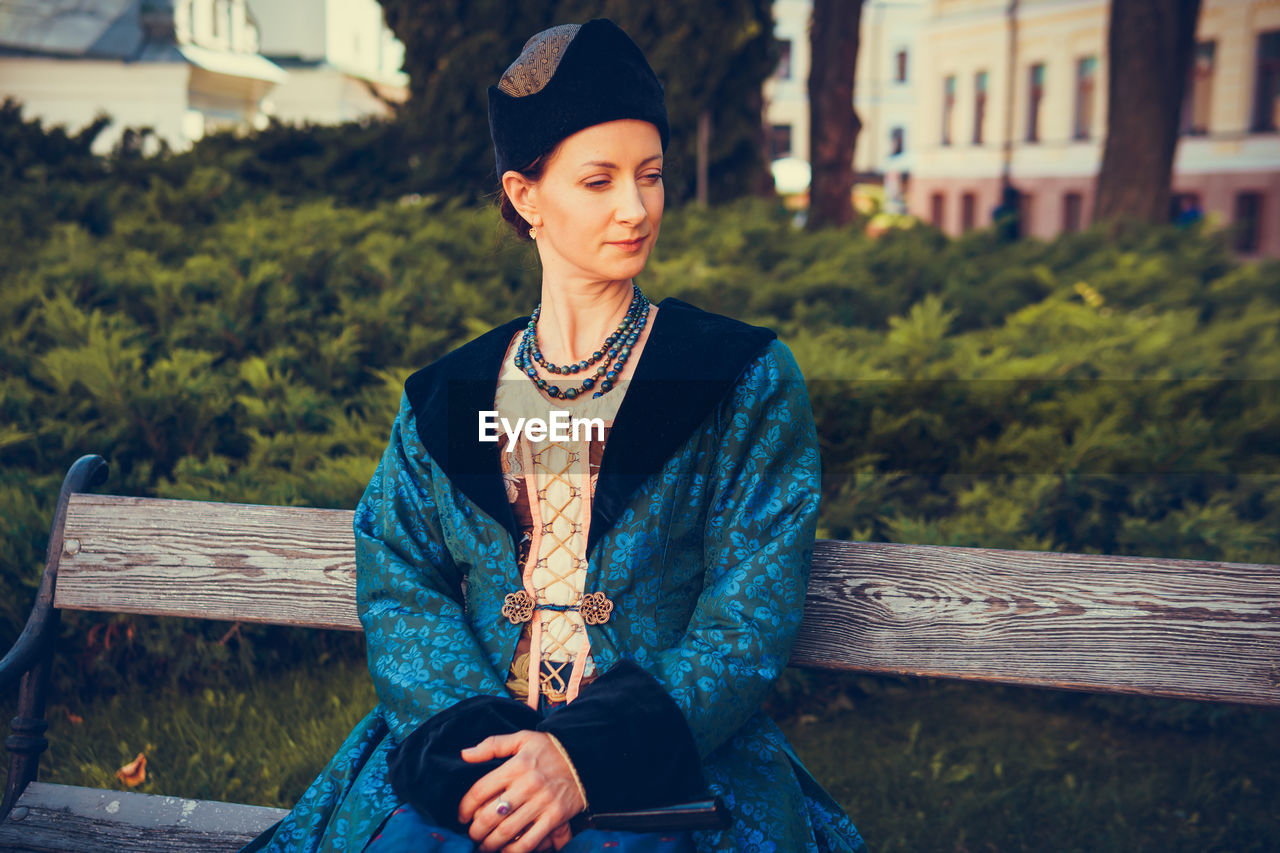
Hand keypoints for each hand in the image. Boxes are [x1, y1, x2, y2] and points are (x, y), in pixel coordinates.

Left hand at [457, 730, 585, 851]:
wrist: (585, 756)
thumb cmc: (549, 749)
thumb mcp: (522, 738)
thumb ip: (492, 745)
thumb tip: (464, 754)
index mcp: (516, 765)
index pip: (480, 790)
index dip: (465, 807)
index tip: (461, 815)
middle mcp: (528, 784)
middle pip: (490, 815)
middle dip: (475, 830)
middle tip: (471, 834)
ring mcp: (543, 802)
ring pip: (507, 831)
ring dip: (490, 844)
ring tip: (483, 846)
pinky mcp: (556, 816)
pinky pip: (530, 840)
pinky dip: (514, 850)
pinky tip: (505, 851)